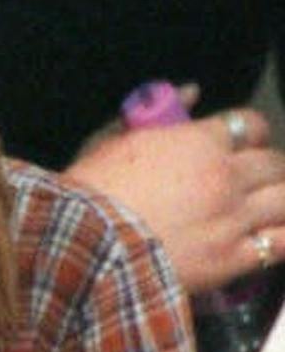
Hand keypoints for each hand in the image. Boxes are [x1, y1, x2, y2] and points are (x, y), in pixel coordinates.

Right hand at [70, 99, 284, 299]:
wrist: (85, 249)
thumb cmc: (91, 194)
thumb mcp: (114, 139)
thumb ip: (157, 110)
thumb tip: (192, 91)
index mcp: (200, 141)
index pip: (251, 126)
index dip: (255, 136)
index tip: (250, 146)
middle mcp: (225, 175)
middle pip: (274, 164)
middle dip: (272, 171)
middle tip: (262, 184)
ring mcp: (232, 218)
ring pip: (284, 199)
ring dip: (281, 202)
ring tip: (272, 212)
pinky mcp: (230, 260)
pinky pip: (279, 245)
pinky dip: (282, 240)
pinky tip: (277, 240)